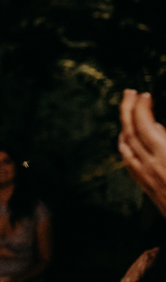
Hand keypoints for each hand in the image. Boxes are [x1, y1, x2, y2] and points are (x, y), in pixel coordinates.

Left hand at [118, 90, 165, 216]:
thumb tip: (157, 125)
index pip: (145, 124)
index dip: (141, 107)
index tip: (144, 94)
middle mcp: (151, 166)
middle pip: (130, 132)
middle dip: (127, 110)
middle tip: (129, 94)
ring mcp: (147, 178)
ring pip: (125, 148)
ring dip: (124, 126)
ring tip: (128, 112)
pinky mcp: (147, 188)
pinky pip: (128, 162)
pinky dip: (125, 146)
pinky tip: (127, 141)